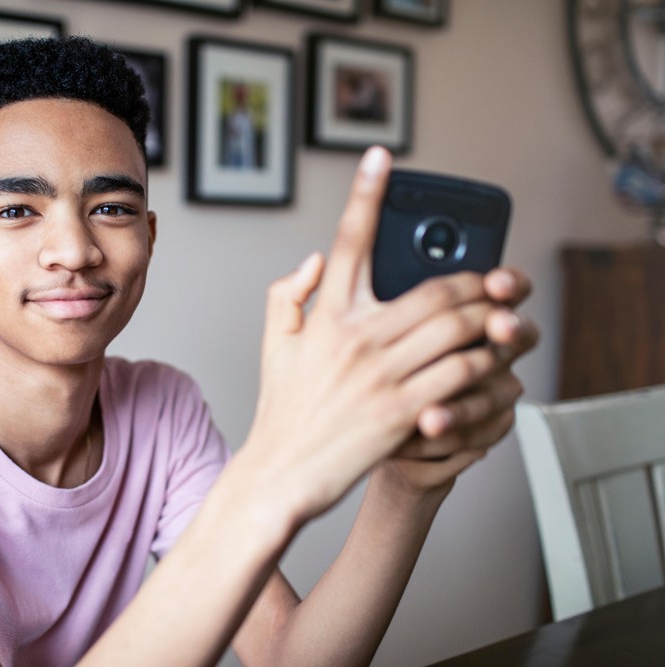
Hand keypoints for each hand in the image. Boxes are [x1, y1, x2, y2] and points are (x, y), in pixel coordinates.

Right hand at [241, 146, 510, 528]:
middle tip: (501, 277)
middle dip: (479, 278)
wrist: (282, 472)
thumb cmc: (283, 411)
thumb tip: (315, 258)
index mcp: (325, 316)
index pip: (349, 240)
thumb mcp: (273, 345)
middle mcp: (355, 337)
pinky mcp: (406, 410)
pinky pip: (462, 372)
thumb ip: (287, 294)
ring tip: (505, 316)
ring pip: (458, 327)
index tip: (381, 156)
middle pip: (436, 288)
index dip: (366, 193)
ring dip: (491, 318)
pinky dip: (486, 361)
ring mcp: (383, 374)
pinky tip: (493, 359)